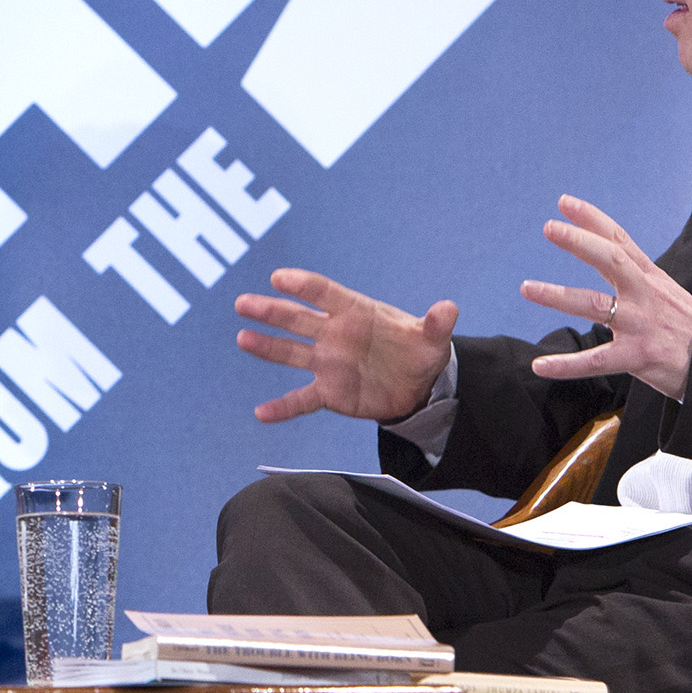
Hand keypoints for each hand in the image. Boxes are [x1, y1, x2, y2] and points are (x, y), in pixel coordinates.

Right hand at [234, 268, 459, 423]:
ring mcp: (328, 363)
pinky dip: (282, 408)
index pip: (325, 294)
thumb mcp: (433, 339)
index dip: (302, 285)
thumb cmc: (420, 351)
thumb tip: (449, 308)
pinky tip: (261, 414)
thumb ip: (436, 324)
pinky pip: (301, 399)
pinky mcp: (329, 391)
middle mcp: (334, 334)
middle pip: (297, 319)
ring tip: (242, 338)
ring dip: (266, 347)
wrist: (417, 386)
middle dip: (270, 311)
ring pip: (291, 353)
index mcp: (356, 312)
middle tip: (243, 303)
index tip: (279, 278)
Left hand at [521, 195, 691, 397]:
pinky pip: (595, 361)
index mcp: (650, 278)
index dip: (592, 219)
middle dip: (579, 242)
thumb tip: (608, 254)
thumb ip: (638, 275)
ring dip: (558, 296)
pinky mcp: (638, 356)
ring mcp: (640, 325)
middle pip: (610, 261)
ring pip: (594, 306)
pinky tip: (539, 365)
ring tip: (527, 288)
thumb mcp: (667, 292)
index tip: (564, 203)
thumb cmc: (687, 327)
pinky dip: (565, 365)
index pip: (619, 240)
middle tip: (549, 228)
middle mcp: (644, 295)